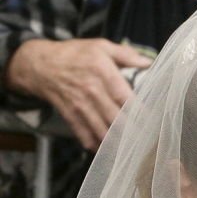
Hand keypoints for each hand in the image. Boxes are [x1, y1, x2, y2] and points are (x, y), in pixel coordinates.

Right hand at [5, 38, 151, 150]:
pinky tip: (111, 151)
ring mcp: (80, 105)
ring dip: (119, 145)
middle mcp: (91, 90)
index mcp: (102, 71)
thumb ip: (126, 54)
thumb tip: (148, 63)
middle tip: (148, 142)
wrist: (41, 65)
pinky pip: (87, 137)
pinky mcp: (71, 116)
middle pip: (117, 119)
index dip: (140, 113)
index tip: (153, 124)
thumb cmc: (75, 54)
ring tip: (133, 152)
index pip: (125, 97)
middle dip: (133, 134)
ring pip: (103, 132)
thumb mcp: (100, 46)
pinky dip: (99, 147)